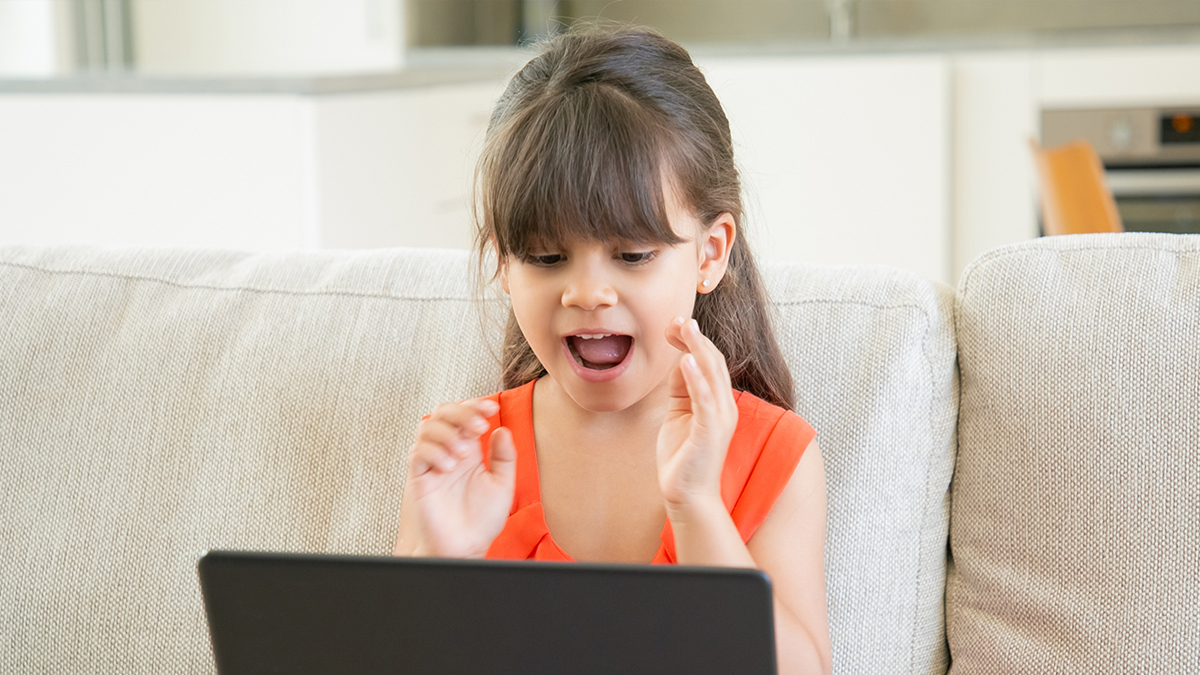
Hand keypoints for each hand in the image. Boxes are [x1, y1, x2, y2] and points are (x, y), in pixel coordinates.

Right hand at [406, 399, 515, 558]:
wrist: (464, 548)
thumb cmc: (481, 521)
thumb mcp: (502, 485)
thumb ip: (504, 457)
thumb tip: (502, 429)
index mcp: (469, 451)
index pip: (466, 416)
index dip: (476, 406)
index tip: (491, 408)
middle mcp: (449, 452)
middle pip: (444, 414)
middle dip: (461, 413)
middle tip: (478, 425)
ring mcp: (432, 463)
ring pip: (426, 428)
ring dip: (446, 433)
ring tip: (461, 453)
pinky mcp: (418, 478)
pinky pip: (417, 454)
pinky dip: (433, 452)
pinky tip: (448, 466)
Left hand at [657, 317, 738, 513]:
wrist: (687, 495)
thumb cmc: (682, 457)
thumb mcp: (678, 413)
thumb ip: (681, 388)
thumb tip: (678, 361)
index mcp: (718, 401)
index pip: (709, 362)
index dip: (693, 341)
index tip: (673, 326)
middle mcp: (725, 406)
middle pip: (714, 362)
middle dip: (695, 338)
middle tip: (678, 318)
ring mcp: (720, 418)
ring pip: (712, 374)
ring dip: (698, 348)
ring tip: (684, 328)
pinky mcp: (710, 430)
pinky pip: (705, 398)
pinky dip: (696, 377)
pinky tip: (685, 360)